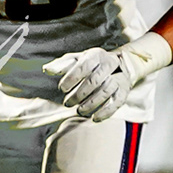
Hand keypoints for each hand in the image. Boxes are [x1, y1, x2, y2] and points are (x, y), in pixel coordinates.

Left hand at [42, 33, 171, 122]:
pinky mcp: (125, 90)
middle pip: (95, 80)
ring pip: (106, 91)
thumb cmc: (91, 64)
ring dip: (91, 104)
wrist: (117, 66)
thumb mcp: (76, 60)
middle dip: (80, 94)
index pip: (84, 65)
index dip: (72, 78)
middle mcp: (110, 64)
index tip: (62, 89)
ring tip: (79, 111)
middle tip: (68, 103)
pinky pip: (117, 102)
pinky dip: (106, 112)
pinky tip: (95, 118)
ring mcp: (119, 77)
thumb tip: (47, 69)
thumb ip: (61, 65)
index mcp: (96, 55)